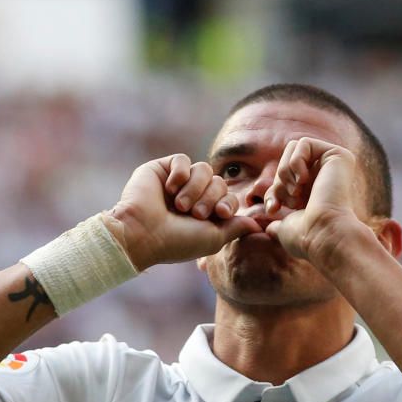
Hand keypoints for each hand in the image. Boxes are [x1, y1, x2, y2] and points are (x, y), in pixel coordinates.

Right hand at [105, 154, 261, 269]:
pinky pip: (182, 159)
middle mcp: (192, 195)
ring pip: (204, 169)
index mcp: (203, 212)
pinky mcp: (162, 169)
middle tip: (194, 213)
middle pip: (219, 181)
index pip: (228, 196)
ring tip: (180, 205)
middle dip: (210, 197)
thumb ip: (236, 228)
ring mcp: (178, 181)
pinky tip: (169, 188)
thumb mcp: (213, 238)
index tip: (220, 213)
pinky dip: (180, 174)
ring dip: (195, 188)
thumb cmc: (176, 241)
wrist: (143, 233)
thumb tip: (258, 225)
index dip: (228, 202)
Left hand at [263, 138, 365, 263]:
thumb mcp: (286, 226)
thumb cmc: (307, 237)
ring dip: (286, 170)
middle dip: (280, 180)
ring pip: (294, 147)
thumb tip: (270, 228)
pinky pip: (304, 143)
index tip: (273, 209)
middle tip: (289, 200)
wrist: (323, 234)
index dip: (273, 191)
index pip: (284, 177)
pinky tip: (305, 181)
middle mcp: (326, 176)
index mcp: (316, 191)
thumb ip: (278, 223)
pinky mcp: (339, 155)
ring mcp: (334, 165)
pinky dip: (296, 162)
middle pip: (287, 158)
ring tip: (297, 191)